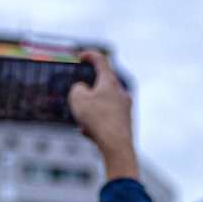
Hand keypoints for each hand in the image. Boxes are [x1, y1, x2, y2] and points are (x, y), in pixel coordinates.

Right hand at [68, 50, 137, 180]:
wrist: (117, 146)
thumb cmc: (98, 120)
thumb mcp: (77, 98)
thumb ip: (77, 88)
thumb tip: (83, 90)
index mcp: (110, 82)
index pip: (101, 60)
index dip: (89, 55)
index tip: (80, 56)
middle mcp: (121, 93)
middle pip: (102, 84)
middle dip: (88, 89)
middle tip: (77, 95)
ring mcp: (125, 108)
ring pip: (103, 103)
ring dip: (90, 109)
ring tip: (81, 121)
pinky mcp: (125, 123)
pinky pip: (106, 119)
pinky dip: (96, 122)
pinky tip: (88, 133)